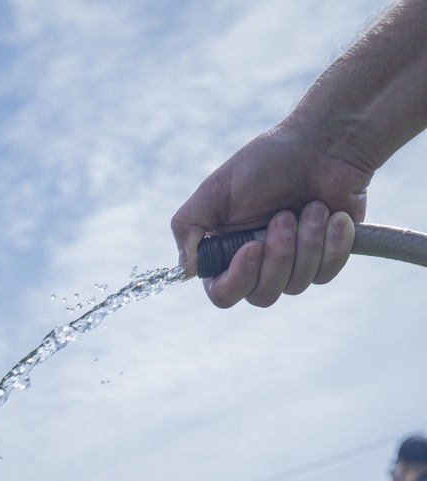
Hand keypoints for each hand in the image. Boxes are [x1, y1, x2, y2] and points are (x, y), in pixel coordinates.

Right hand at [172, 120, 366, 306]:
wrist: (324, 143)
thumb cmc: (269, 161)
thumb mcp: (216, 188)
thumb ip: (188, 226)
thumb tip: (185, 269)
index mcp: (228, 252)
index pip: (224, 294)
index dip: (238, 280)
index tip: (252, 247)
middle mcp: (260, 265)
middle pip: (263, 296)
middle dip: (278, 255)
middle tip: (284, 215)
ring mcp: (295, 265)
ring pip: (296, 285)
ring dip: (307, 242)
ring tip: (312, 206)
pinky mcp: (326, 259)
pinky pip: (326, 273)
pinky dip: (333, 242)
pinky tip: (334, 215)